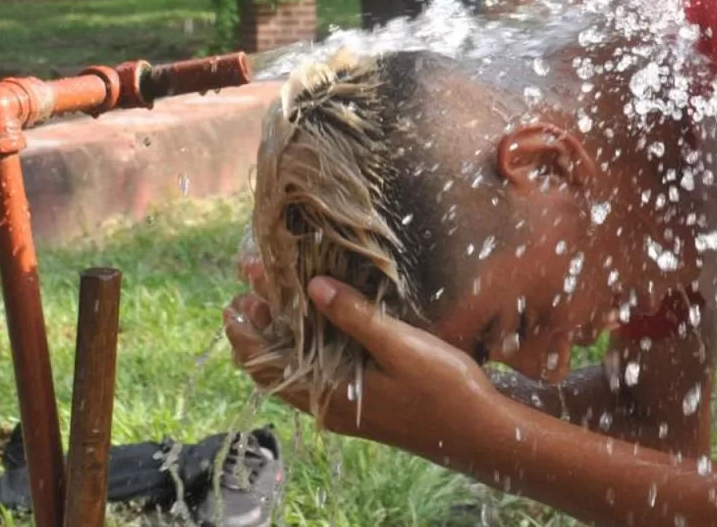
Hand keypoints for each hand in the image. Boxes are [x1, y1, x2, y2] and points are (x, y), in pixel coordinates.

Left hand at [224, 274, 505, 457]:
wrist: (481, 432)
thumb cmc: (444, 390)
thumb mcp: (399, 345)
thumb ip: (354, 316)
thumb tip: (312, 286)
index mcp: (329, 397)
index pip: (265, 366)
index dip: (245, 331)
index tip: (235, 297)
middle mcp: (328, 406)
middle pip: (274, 368)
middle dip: (259, 326)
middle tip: (253, 284)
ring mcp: (344, 406)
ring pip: (296, 370)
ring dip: (283, 334)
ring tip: (277, 295)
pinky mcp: (361, 402)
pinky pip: (318, 372)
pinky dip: (308, 344)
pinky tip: (319, 318)